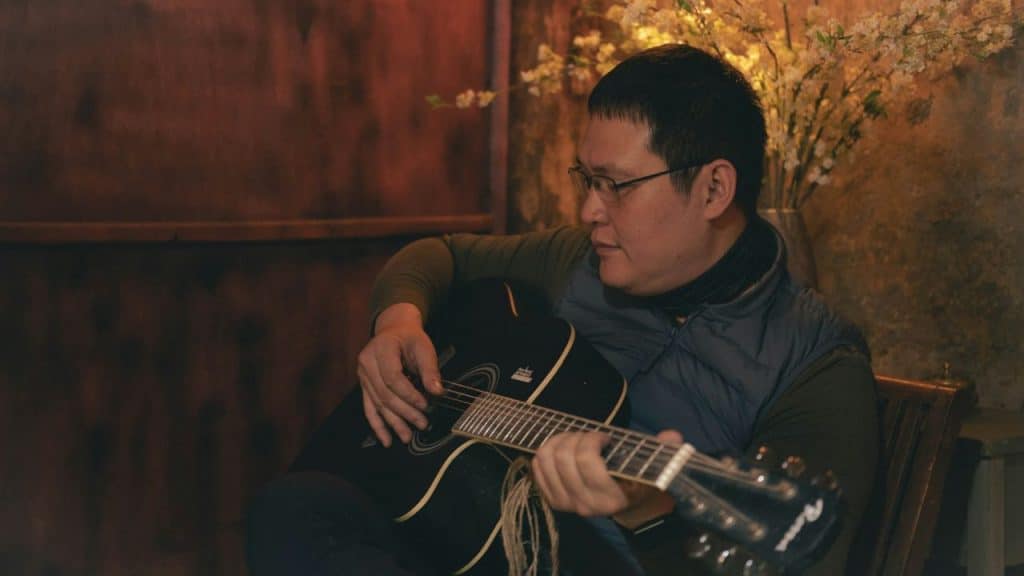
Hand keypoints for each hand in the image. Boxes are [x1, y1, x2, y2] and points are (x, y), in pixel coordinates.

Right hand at [356, 303, 443, 446]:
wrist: (394, 330)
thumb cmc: (410, 338)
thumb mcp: (424, 347)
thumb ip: (430, 369)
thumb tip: (437, 391)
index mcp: (381, 349)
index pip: (393, 377)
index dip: (409, 394)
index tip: (426, 404)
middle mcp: (367, 362)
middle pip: (385, 394)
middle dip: (404, 412)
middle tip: (422, 423)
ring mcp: (363, 375)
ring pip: (377, 404)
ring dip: (393, 423)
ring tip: (407, 437)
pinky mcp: (364, 386)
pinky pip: (369, 408)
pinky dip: (377, 425)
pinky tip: (386, 439)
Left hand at [532, 429, 682, 522]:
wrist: (623, 504)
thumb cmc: (636, 480)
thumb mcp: (652, 466)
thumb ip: (664, 451)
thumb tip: (673, 437)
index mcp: (611, 499)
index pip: (588, 463)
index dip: (592, 441)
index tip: (604, 437)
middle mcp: (586, 505)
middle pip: (564, 459)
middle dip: (575, 438)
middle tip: (588, 436)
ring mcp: (567, 505)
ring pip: (547, 460)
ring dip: (558, 441)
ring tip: (574, 440)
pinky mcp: (552, 500)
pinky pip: (537, 468)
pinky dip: (545, 452)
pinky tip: (561, 449)